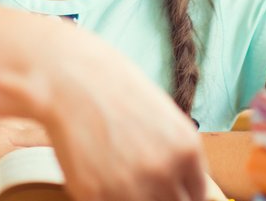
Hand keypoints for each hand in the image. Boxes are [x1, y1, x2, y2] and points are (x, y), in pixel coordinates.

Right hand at [36, 24, 208, 200]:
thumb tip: (184, 186)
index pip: (198, 197)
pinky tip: (95, 174)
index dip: (179, 193)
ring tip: (115, 176)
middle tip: (137, 180)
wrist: (66, 77)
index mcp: (187, 150)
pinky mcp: (96, 195)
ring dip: (131, 198)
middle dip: (158, 196)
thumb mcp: (164, 116)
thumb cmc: (112, 88)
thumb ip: (178, 155)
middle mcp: (164, 172)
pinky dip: (102, 198)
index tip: (167, 189)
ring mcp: (131, 187)